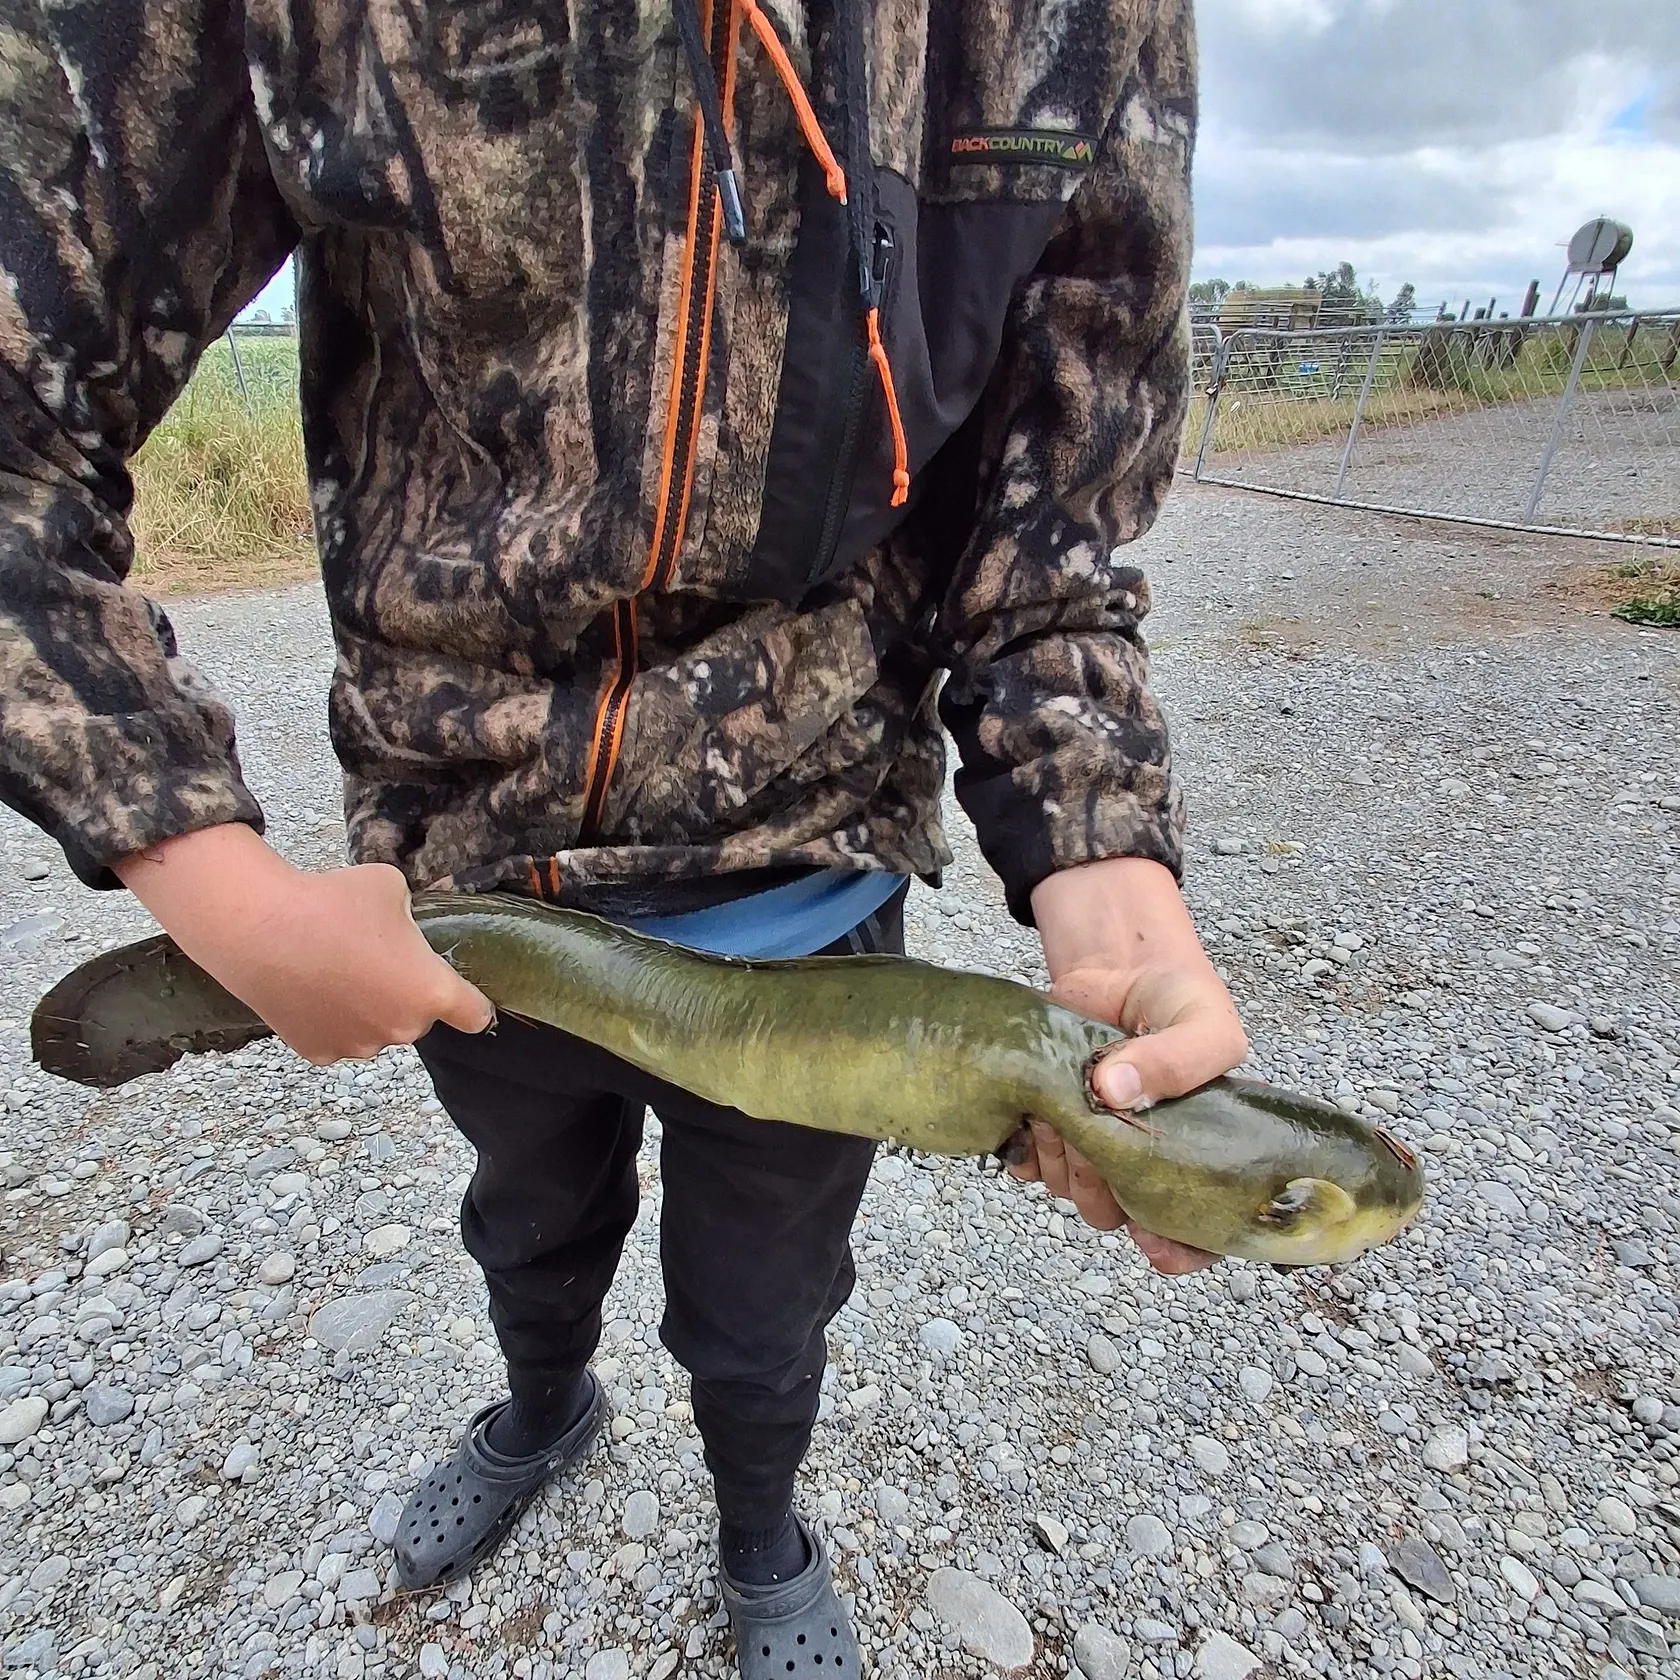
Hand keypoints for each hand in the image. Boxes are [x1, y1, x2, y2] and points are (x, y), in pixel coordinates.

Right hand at [115, 824, 493, 1064]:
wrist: (260, 929)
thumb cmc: (333, 902)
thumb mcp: (391, 887)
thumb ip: (411, 913)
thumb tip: (405, 923)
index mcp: (431, 991)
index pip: (475, 1014)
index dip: (472, 1002)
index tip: (464, 995)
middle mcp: (402, 1028)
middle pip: (418, 1017)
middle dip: (404, 994)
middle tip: (374, 959)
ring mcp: (359, 1045)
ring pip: (377, 1029)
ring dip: (367, 1009)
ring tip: (336, 969)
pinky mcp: (319, 1053)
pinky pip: (338, 1037)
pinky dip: (331, 1019)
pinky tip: (312, 988)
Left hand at [1010, 856, 1247, 1273]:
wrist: (1121, 967)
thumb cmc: (1178, 1003)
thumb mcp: (1204, 1024)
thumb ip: (1176, 1059)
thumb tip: (1111, 1091)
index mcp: (1197, 1158)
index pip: (1199, 1235)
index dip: (1179, 1250)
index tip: (1150, 1238)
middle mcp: (1143, 1164)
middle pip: (1117, 1214)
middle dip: (1102, 1182)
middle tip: (1100, 1128)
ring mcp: (1092, 1146)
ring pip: (1068, 1190)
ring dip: (1063, 1156)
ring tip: (1069, 1106)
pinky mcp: (1047, 1123)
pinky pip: (1027, 1162)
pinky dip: (1025, 1145)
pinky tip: (1036, 1114)